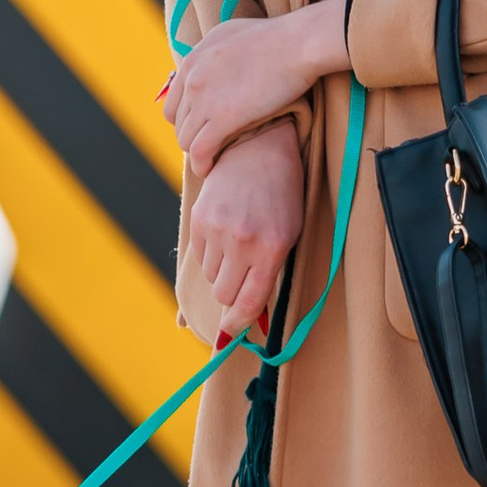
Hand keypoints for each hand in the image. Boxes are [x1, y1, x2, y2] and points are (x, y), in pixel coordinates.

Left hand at [160, 0, 351, 176]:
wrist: (299, 43)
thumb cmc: (278, 39)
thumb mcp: (233, 34)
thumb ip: (215, 52)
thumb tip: (212, 62)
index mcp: (194, 59)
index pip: (173, 102)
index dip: (186, 120)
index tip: (202, 130)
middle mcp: (192, 78)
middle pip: (178, 123)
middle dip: (193, 137)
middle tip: (212, 147)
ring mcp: (205, 97)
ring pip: (186, 139)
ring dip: (197, 153)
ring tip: (214, 160)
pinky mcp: (223, 116)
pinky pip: (200, 150)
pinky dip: (202, 164)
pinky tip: (210, 170)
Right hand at [186, 122, 306, 345]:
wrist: (259, 149)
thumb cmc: (282, 197)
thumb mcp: (287, 235)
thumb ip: (269, 275)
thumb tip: (252, 320)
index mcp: (271, 249)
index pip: (249, 302)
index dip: (238, 325)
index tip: (229, 337)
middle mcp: (242, 242)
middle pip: (224, 294)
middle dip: (231, 295)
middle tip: (242, 279)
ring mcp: (218, 230)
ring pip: (211, 276)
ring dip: (222, 271)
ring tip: (238, 246)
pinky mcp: (199, 219)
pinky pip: (199, 256)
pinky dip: (210, 253)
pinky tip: (225, 232)